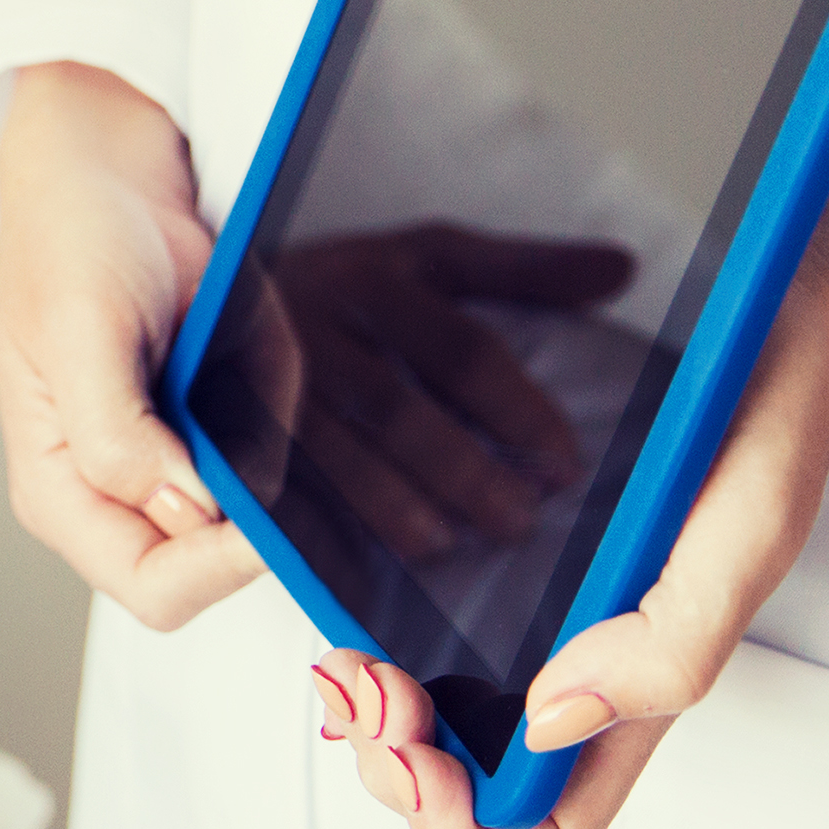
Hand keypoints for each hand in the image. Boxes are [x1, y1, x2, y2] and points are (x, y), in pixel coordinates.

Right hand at [0, 61, 264, 629]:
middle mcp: (116, 494)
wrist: (103, 172)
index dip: (218, 566)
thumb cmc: (70, 241)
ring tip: (219, 338)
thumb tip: (182, 513)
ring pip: (259, 501)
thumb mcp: (81, 331)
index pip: (155, 588)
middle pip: (217, 565)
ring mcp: (168, 464)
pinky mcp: (208, 429)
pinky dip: (273, 388)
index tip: (262, 515)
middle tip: (241, 393)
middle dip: (249, 483)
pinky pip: (273, 442)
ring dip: (262, 419)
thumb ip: (116, 437)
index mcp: (61, 490)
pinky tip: (234, 332)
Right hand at [255, 222, 634, 558]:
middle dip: (464, 472)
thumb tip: (622, 269)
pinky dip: (316, 534)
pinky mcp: (226, 427)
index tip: (566, 463)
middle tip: (519, 521)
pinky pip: (274, 487)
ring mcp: (263, 379)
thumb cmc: (341, 283)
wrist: (206, 277)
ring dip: (394, 508)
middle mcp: (315, 328)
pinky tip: (356, 572)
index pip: (460, 351)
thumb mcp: (426, 256)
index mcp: (372, 279)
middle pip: (399, 409)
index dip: (518, 411)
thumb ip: (520, 269)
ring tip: (446, 547)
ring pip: (336, 454)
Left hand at [308, 179, 828, 828]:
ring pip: (440, 719)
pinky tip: (350, 599)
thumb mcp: (744, 538)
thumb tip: (546, 725)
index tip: (412, 754)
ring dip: (378, 714)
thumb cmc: (770, 424)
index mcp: (634, 691)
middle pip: (469, 785)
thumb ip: (672, 647)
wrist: (785, 306)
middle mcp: (581, 668)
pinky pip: (433, 626)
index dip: (465, 824)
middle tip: (356, 696)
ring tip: (347, 661)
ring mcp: (548, 615)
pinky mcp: (520, 548)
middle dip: (396, 766)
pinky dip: (382, 639)